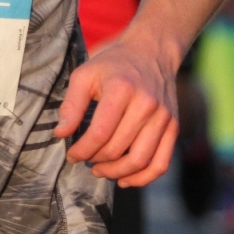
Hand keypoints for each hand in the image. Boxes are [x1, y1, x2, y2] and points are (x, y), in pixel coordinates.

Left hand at [54, 36, 177, 187]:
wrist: (151, 53)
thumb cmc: (113, 65)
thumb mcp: (85, 75)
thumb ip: (71, 104)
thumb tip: (60, 133)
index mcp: (122, 90)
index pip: (100, 133)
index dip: (82, 150)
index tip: (71, 154)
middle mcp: (146, 105)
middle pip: (117, 149)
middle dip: (95, 161)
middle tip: (84, 160)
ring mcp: (163, 118)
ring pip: (139, 161)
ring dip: (115, 173)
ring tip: (100, 171)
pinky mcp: (173, 127)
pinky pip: (160, 164)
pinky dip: (142, 178)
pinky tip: (125, 179)